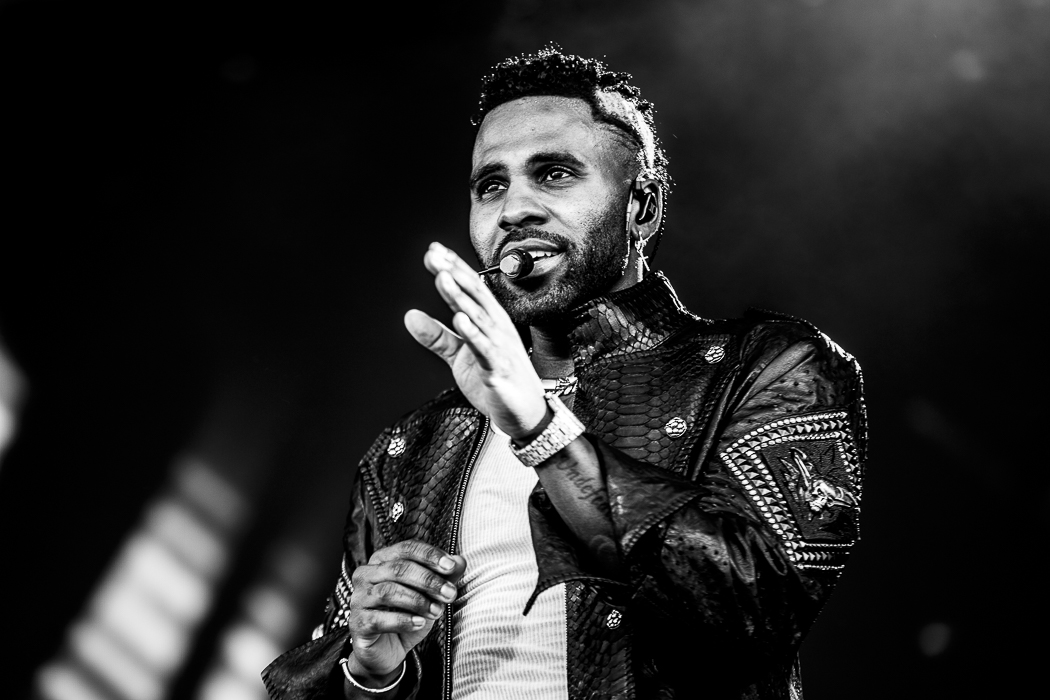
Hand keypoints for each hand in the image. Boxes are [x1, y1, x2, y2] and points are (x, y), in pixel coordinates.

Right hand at [346, 540, 466, 681]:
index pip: (406, 548)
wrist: (387, 650)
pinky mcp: (357, 623)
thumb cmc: (407, 615)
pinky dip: (403, 620)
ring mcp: (358, 598)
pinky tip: (419, 623)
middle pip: (398, 569)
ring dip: (418, 601)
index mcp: (382, 560)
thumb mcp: (430, 595)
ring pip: (388, 592)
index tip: (451, 566)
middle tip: (449, 593)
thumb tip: (460, 561)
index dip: (430, 555)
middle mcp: (366, 574)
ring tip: (437, 611)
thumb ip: (443, 577)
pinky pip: (379, 618)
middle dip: (428, 580)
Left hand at [404, 242, 547, 438]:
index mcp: (489, 322)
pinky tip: (459, 319)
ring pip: (478, 317)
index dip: (453, 268)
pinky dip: (472, 333)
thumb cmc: (497, 382)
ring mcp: (500, 348)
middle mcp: (497, 329)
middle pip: (474, 295)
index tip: (433, 251)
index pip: (470, 289)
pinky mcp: (499, 370)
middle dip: (454, 273)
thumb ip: (436, 336)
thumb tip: (409, 316)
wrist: (526, 415)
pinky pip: (485, 349)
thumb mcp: (460, 357)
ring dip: (460, 296)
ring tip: (442, 278)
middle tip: (434, 255)